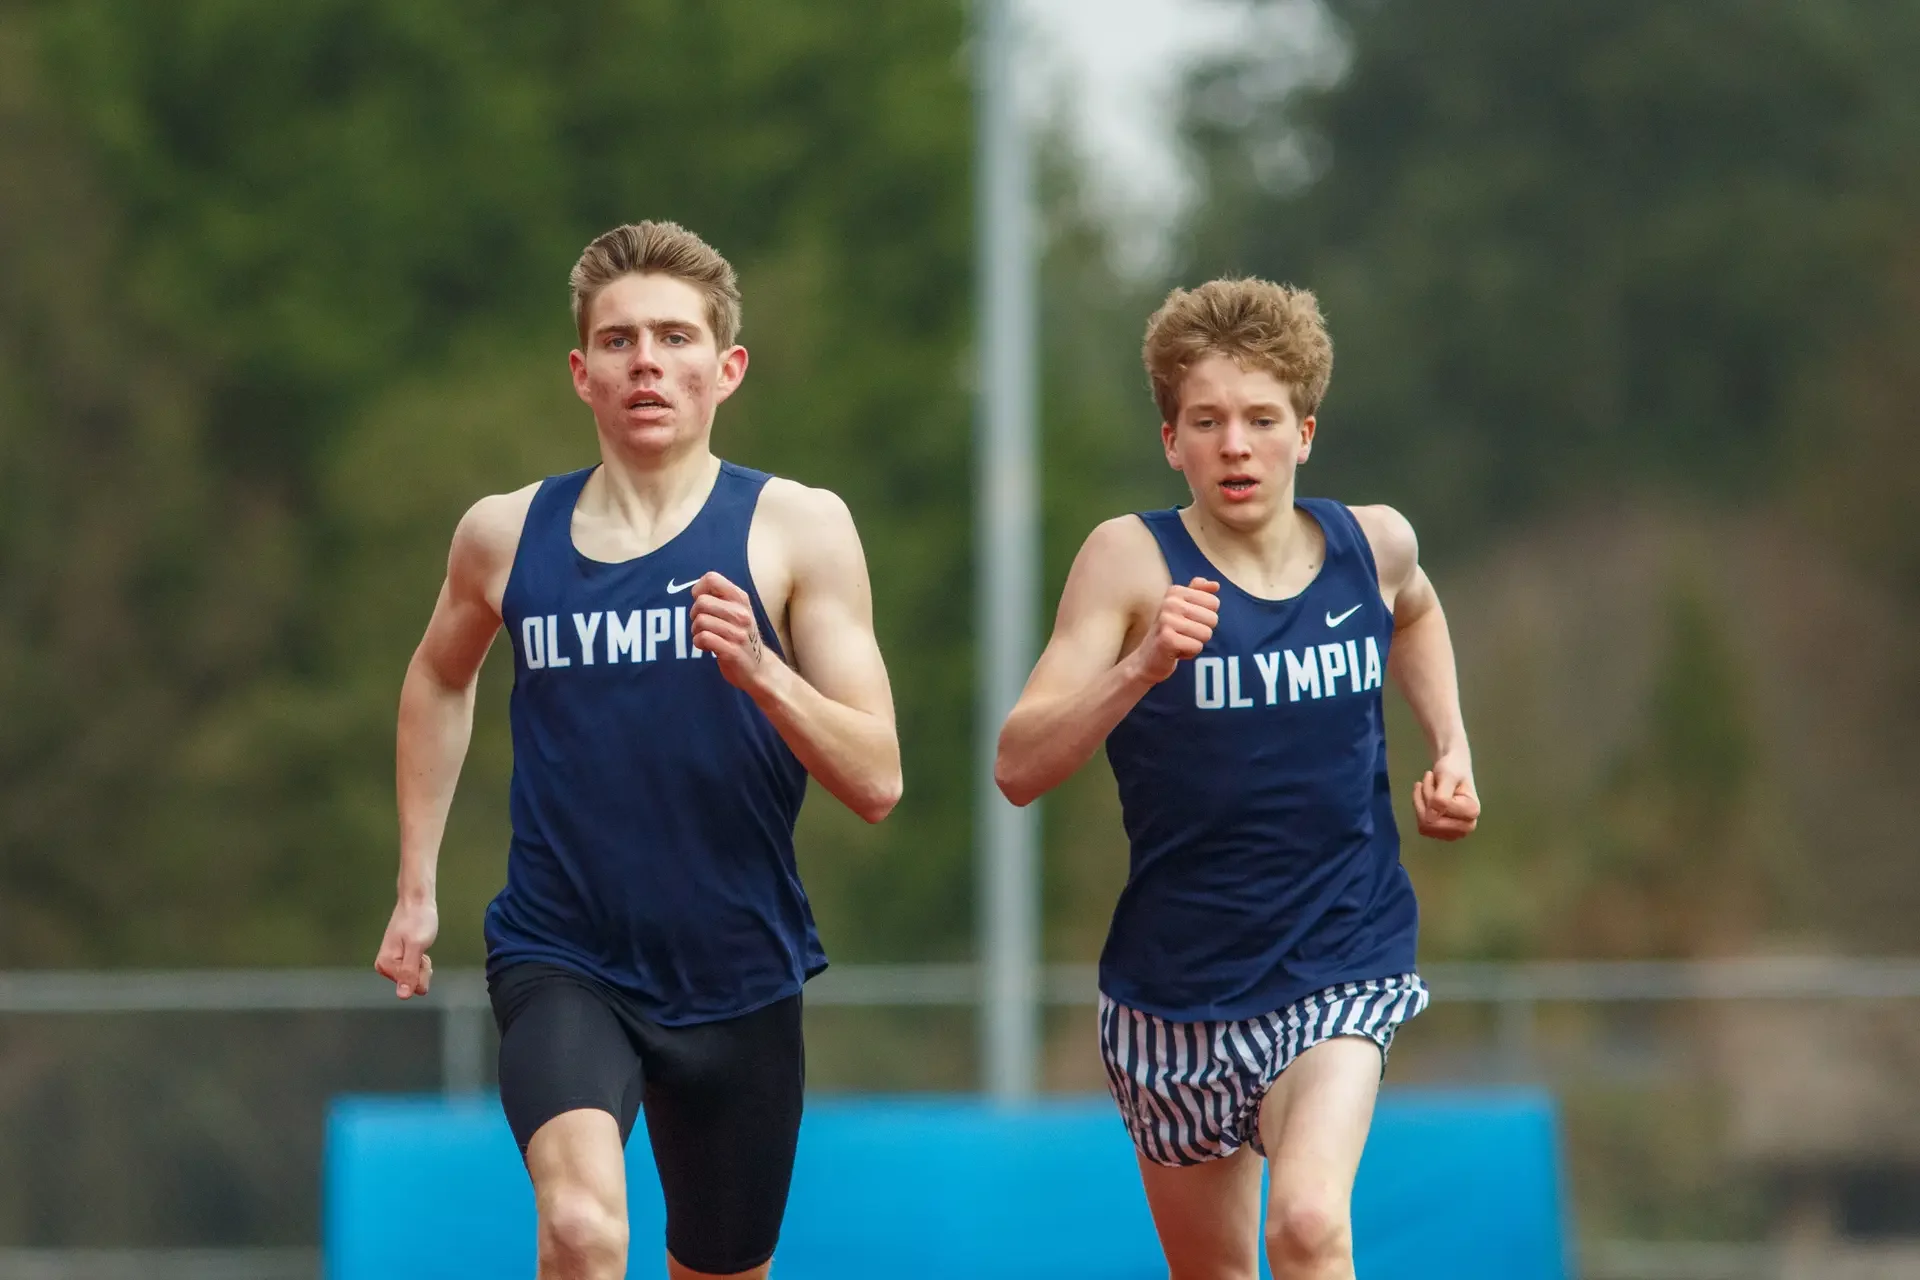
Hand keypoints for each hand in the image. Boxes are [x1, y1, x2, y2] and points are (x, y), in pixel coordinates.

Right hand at [374, 897, 438, 998]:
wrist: (417, 902)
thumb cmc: (418, 920)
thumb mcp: (416, 946)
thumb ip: (409, 972)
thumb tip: (402, 996)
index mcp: (385, 966)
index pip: (411, 987)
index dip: (421, 971)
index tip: (419, 952)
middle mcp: (385, 967)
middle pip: (413, 985)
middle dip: (422, 969)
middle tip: (420, 948)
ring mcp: (392, 964)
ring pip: (416, 978)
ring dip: (422, 964)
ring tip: (419, 945)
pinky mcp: (399, 960)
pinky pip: (416, 971)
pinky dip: (422, 961)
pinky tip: (419, 947)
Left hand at [690, 571, 773, 693]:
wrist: (758, 667)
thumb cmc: (740, 635)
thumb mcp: (736, 611)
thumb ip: (719, 598)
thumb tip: (696, 591)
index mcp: (741, 598)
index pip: (712, 579)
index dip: (699, 589)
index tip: (702, 602)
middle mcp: (742, 613)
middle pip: (701, 602)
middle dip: (694, 614)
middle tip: (703, 624)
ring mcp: (738, 633)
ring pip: (700, 621)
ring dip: (696, 631)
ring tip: (705, 636)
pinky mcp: (732, 651)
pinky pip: (703, 638)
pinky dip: (698, 642)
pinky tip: (706, 647)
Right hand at [1131, 577, 1219, 683]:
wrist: (1147, 658)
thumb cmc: (1170, 631)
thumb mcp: (1182, 607)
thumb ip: (1199, 592)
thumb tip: (1216, 584)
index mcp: (1175, 591)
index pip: (1214, 603)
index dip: (1204, 617)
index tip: (1187, 621)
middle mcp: (1170, 602)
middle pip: (1212, 619)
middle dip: (1202, 631)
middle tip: (1183, 634)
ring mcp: (1166, 620)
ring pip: (1206, 634)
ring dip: (1195, 642)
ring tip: (1179, 642)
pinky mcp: (1167, 639)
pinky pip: (1197, 647)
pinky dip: (1189, 653)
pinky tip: (1175, 651)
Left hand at [1413, 756, 1479, 840]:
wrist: (1453, 768)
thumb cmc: (1453, 769)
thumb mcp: (1448, 776)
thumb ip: (1441, 797)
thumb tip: (1430, 820)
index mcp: (1472, 812)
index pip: (1438, 812)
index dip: (1428, 793)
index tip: (1428, 774)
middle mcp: (1466, 827)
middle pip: (1430, 823)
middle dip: (1424, 799)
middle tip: (1426, 780)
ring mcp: (1454, 832)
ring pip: (1424, 826)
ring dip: (1420, 802)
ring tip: (1426, 785)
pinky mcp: (1443, 833)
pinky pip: (1422, 827)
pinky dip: (1419, 808)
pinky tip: (1424, 796)